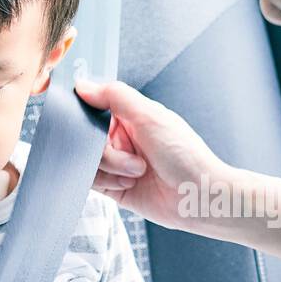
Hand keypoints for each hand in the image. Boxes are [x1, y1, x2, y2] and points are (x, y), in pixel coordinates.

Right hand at [74, 77, 231, 231]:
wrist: (198, 196)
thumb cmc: (185, 155)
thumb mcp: (150, 116)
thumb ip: (115, 96)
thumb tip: (82, 85)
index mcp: (131, 116)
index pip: (93, 108)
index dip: (88, 116)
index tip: (91, 124)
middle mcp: (122, 138)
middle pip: (87, 138)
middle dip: (106, 149)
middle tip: (131, 155)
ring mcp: (117, 163)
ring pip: (86, 160)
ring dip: (111, 167)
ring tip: (138, 172)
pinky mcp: (114, 187)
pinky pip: (90, 181)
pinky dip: (106, 182)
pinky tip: (130, 183)